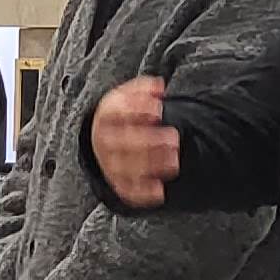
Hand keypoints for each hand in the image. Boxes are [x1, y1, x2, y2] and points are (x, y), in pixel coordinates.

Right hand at [89, 78, 180, 206]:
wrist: (104, 139)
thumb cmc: (122, 117)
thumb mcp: (127, 97)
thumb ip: (143, 90)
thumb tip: (159, 86)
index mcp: (105, 117)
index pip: (117, 113)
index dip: (137, 111)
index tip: (159, 110)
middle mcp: (104, 142)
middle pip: (124, 142)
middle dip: (150, 141)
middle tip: (174, 138)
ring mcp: (109, 163)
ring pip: (127, 167)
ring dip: (151, 165)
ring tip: (174, 160)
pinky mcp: (118, 182)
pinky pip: (128, 190)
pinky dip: (143, 193)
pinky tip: (160, 190)